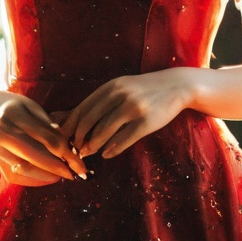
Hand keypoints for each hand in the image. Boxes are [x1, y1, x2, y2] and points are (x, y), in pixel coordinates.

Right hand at [0, 92, 87, 184]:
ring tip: (62, 175)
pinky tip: (47, 177)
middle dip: (58, 168)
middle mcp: (3, 133)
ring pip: (26, 169)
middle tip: (75, 174)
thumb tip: (67, 146)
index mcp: (15, 115)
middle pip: (36, 156)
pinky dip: (34, 180)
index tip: (78, 160)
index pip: (46, 138)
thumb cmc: (14, 106)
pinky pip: (17, 177)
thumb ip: (48, 124)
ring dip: (47, 176)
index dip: (65, 152)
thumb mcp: (31, 106)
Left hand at [60, 69, 198, 159]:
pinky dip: (113, 149)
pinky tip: (106, 154)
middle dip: (79, 137)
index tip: (64, 137)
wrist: (176, 85)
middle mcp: (120, 95)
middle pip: (90, 120)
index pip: (83, 108)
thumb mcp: (121, 88)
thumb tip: (71, 116)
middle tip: (74, 149)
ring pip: (105, 131)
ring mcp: (133, 108)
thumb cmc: (143, 89)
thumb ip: (100, 100)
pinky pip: (124, 139)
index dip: (71, 125)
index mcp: (111, 87)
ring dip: (93, 145)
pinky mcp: (146, 122)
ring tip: (87, 153)